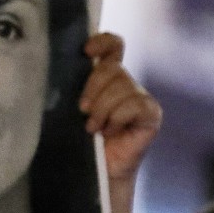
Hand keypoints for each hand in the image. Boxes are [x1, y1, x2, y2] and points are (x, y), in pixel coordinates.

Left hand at [79, 33, 161, 184]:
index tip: (87, 51)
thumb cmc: (84, 140)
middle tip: (83, 110)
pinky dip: (118, 117)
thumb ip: (75, 87)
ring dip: (103, 108)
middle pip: (113, 68)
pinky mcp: (151, 113)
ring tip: (94, 128)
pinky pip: (135, 105)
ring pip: (122, 87)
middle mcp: (126, 83)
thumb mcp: (74, 109)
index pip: (113, 46)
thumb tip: (62, 69)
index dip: (102, 42)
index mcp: (107, 77)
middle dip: (94, 88)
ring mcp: (141, 98)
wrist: (99, 170)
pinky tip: (111, 131)